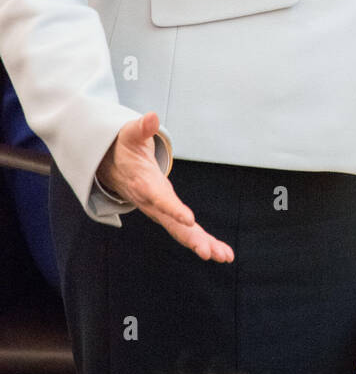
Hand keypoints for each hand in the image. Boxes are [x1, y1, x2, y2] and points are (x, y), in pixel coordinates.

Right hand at [96, 112, 233, 261]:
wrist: (113, 168)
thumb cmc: (125, 150)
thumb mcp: (129, 134)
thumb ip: (142, 128)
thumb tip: (152, 117)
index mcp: (144, 184)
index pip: (159, 198)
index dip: (172, 209)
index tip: (188, 219)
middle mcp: (153, 203)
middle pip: (172, 224)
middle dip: (191, 238)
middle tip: (209, 252)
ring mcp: (162, 212)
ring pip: (182, 233)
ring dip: (203, 244)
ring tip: (223, 256)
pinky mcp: (170, 215)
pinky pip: (186, 232)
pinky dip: (204, 242)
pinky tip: (221, 253)